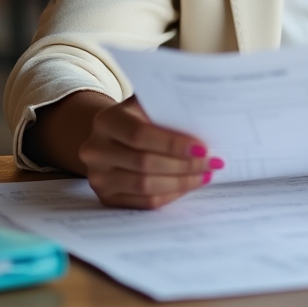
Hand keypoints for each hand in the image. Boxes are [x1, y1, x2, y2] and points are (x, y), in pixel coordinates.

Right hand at [78, 97, 222, 208]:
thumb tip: (206, 117)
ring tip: (205, 174)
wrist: (111, 135)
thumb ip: (168, 108)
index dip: (173, 144)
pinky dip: (171, 194)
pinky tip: (188, 185)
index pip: (141, 135)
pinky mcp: (106, 198)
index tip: (202, 147)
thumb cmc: (139, 117)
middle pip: (145, 163)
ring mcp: (98, 177)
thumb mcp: (147, 104)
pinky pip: (144, 202)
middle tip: (212, 162)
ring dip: (181, 182)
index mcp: (106, 121)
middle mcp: (95, 150)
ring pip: (145, 186)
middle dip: (184, 165)